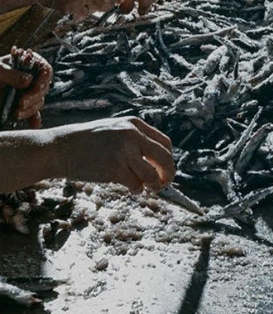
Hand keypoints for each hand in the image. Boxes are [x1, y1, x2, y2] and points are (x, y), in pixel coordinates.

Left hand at [0, 48, 52, 128]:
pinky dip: (34, 119)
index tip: (36, 88)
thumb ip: (12, 74)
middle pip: (43, 88)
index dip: (44, 80)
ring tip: (16, 113)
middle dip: (33, 98)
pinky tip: (33, 125)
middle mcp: (32, 78)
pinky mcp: (24, 105)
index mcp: (30, 64)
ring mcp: (28, 92)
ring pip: (38, 102)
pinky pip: (33, 113)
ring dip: (30, 109)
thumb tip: (29, 80)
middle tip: (21, 103)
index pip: (45, 70)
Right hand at [52, 116, 174, 191]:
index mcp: (134, 124)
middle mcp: (132, 135)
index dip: (168, 159)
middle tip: (164, 184)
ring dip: (154, 185)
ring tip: (149, 188)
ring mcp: (123, 151)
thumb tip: (157, 162)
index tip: (165, 169)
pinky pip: (136, 184)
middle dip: (168, 173)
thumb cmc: (88, 142)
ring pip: (152, 174)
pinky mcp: (114, 169)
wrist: (62, 148)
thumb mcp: (115, 130)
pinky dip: (137, 189)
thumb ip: (134, 140)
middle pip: (164, 157)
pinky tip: (131, 188)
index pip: (164, 143)